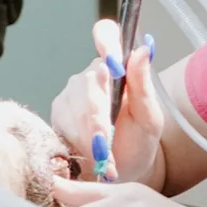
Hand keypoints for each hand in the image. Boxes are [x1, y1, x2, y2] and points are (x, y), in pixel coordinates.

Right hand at [50, 20, 163, 184]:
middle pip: (88, 85)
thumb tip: (144, 49)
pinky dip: (77, 144)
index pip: (106, 36)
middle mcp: (91, 75)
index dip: (106, 41)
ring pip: (73, 109)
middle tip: (106, 146)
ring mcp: (71, 94)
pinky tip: (89, 156)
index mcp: (116, 66)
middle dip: (98, 119)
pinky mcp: (57, 114)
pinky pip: (62, 124)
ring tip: (103, 157)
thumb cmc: (139, 139)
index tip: (113, 63)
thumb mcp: (149, 116)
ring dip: (89, 137)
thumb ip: (143, 85)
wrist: (125, 170)